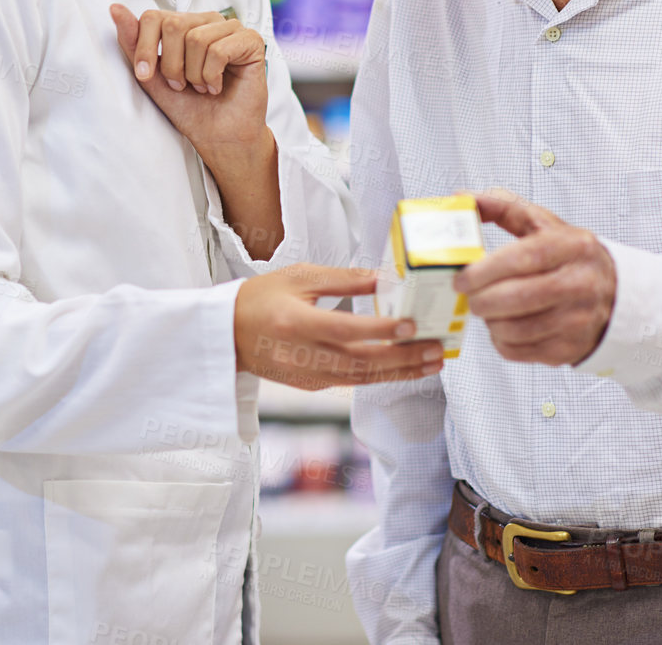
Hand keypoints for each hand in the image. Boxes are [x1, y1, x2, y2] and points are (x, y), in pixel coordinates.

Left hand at [110, 4, 268, 170]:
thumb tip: (115, 8)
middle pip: (174, 25)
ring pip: (196, 39)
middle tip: (182, 85)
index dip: (145, 48)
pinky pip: (219, 50)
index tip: (145, 75)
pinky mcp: (251, 41)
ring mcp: (231, 28)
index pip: (154, 16)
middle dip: (171, 65)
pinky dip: (212, 76)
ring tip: (202, 87)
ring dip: (194, 75)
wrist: (217, 136)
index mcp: (183, 24)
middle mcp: (207, 21)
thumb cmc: (188, 107)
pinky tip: (217, 87)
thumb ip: (134, 43)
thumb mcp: (151, 77)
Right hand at [235, 264, 444, 389]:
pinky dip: (380, 377)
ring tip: (430, 363)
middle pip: (361, 361)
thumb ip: (344, 279)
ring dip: (400, 372)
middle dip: (403, 357)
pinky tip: (403, 369)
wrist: (225, 334)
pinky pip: (351, 383)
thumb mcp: (300, 277)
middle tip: (435, 349)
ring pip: (361, 378)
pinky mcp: (310, 385)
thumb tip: (385, 278)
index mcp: (295, 323)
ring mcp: (306, 375)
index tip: (410, 325)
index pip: (345, 331)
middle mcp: (301, 355)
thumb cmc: (261, 298)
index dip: (379, 330)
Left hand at [453, 189, 616, 365]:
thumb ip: (504, 207)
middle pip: (516, 298)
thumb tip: (463, 198)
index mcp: (573, 247)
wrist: (615, 295)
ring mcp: (577, 320)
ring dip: (490, 321)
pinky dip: (501, 341)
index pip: (524, 259)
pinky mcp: (568, 349)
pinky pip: (518, 351)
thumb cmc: (571, 258)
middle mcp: (580, 284)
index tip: (462, 278)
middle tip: (469, 296)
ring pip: (514, 329)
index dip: (486, 270)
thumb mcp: (545, 225)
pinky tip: (504, 326)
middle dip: (481, 300)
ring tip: (489, 309)